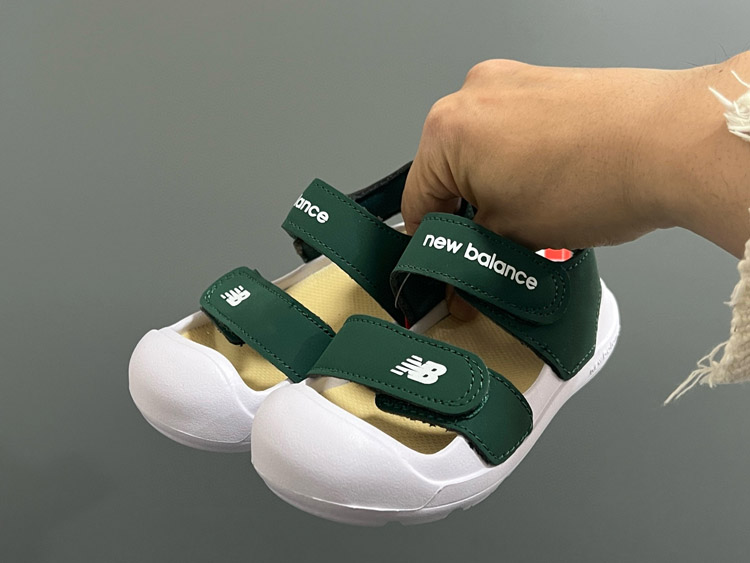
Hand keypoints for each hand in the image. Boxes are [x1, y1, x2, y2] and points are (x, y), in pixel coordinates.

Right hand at [402, 57, 749, 254]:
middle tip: (495, 246)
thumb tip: (458, 270)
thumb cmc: (601, 177)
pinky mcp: (544, 83)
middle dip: (467, 213)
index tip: (447, 264)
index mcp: (448, 130)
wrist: (673, 143)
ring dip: (495, 188)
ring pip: (481, 153)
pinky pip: (513, 133)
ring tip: (534, 218)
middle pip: (447, 173)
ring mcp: (512, 84)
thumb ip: (471, 253)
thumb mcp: (513, 237)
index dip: (430, 244)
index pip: (415, 200)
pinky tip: (551, 189)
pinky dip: (520, 164)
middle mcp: (473, 95)